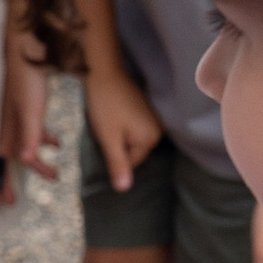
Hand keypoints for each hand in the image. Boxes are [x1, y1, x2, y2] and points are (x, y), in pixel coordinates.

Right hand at [0, 32, 59, 194]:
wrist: (29, 49)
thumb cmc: (28, 80)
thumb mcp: (30, 109)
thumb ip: (29, 135)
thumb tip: (24, 161)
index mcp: (9, 130)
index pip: (8, 163)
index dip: (7, 183)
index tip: (9, 202)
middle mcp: (9, 127)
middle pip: (8, 160)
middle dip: (9, 179)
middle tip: (10, 200)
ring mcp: (18, 117)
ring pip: (22, 146)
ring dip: (31, 161)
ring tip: (49, 172)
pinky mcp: (29, 106)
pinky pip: (34, 130)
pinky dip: (43, 140)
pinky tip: (56, 142)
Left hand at [82, 67, 161, 193]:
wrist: (104, 72)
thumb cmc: (105, 105)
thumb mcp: (108, 138)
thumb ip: (118, 164)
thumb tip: (124, 190)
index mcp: (151, 138)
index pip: (130, 162)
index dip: (114, 153)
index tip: (106, 135)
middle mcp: (158, 129)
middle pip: (133, 151)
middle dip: (118, 144)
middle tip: (107, 126)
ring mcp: (154, 118)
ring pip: (132, 139)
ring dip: (119, 135)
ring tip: (111, 119)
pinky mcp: (147, 110)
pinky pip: (134, 127)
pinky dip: (123, 125)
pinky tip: (115, 114)